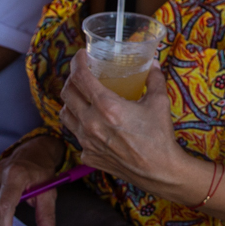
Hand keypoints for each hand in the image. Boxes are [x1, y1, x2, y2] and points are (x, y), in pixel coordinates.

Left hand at [59, 50, 187, 192]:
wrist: (158, 170)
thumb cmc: (159, 136)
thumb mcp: (159, 102)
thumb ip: (154, 79)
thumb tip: (152, 64)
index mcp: (106, 106)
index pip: (80, 77)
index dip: (78, 62)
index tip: (82, 55)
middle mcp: (90, 122)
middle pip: (67, 94)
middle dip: (72, 79)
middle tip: (83, 75)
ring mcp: (86, 140)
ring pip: (65, 115)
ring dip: (71, 102)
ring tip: (82, 98)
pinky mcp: (88, 155)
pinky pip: (76, 136)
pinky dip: (80, 126)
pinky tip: (93, 124)